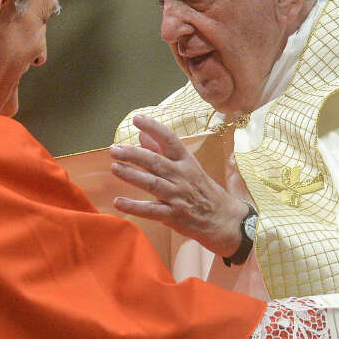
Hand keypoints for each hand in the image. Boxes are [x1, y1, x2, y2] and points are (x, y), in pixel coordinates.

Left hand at [109, 114, 248, 256]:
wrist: (224, 219)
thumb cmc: (202, 190)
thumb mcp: (187, 167)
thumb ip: (162, 151)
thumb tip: (142, 135)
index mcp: (186, 162)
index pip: (170, 140)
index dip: (154, 128)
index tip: (137, 119)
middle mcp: (182, 176)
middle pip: (156, 162)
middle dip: (134, 154)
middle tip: (114, 149)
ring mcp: (178, 196)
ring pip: (152, 183)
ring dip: (132, 175)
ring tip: (114, 167)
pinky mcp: (174, 216)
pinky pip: (151, 210)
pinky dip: (134, 206)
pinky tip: (118, 201)